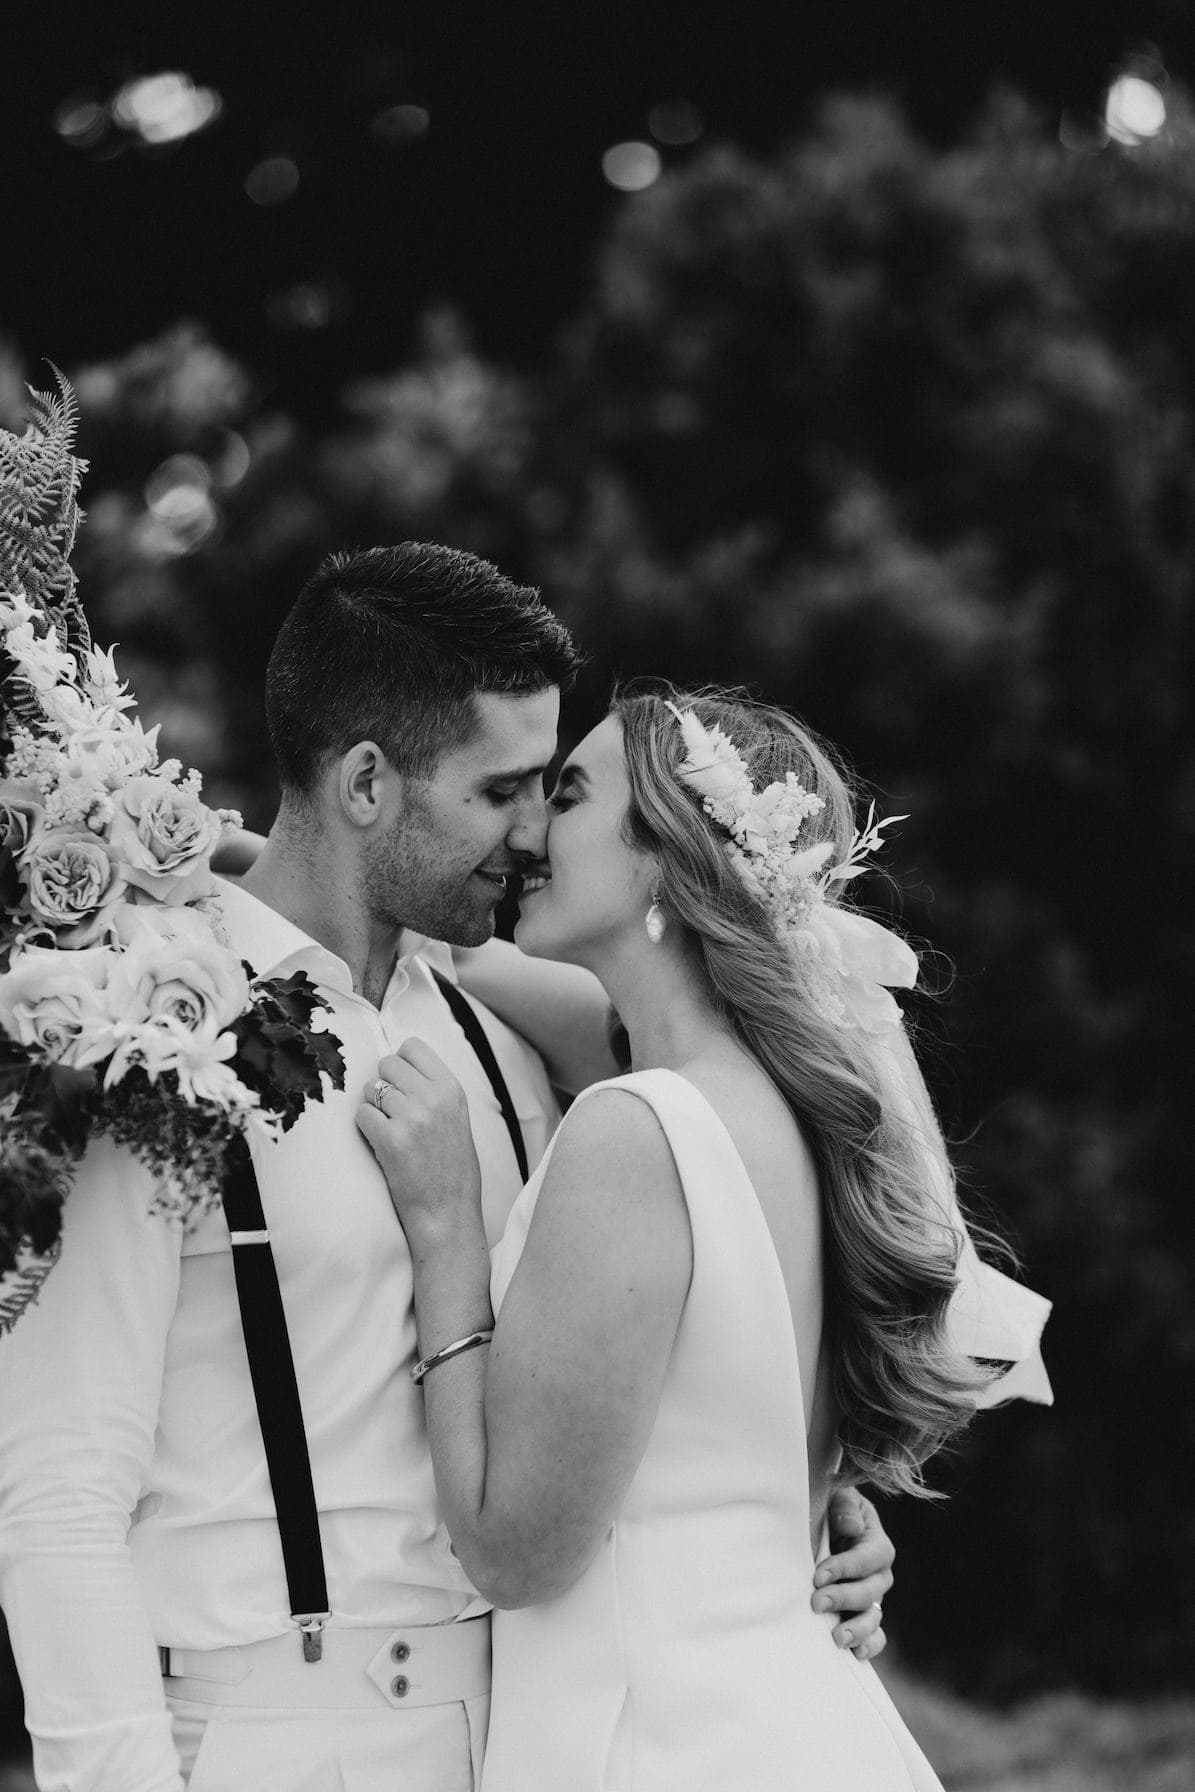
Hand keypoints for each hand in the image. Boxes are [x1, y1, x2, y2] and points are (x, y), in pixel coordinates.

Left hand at [355, 1040, 482, 1243]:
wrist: (447, 1213)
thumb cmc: (452, 1169)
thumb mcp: (458, 1119)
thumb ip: (435, 1091)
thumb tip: (402, 1067)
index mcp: (452, 1090)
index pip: (413, 1046)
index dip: (400, 1062)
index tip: (400, 1081)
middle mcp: (433, 1098)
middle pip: (387, 1063)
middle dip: (384, 1084)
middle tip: (392, 1110)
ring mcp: (411, 1118)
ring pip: (370, 1089)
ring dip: (373, 1107)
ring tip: (389, 1129)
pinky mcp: (389, 1139)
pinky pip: (361, 1114)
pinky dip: (366, 1127)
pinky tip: (381, 1143)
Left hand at [811, 1489, 893, 1660]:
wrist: (820, 1528)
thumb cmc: (829, 1510)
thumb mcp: (837, 1498)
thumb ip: (844, 1507)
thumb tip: (851, 1528)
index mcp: (875, 1543)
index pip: (869, 1558)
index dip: (846, 1567)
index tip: (818, 1575)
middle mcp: (878, 1574)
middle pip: (870, 1591)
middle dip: (844, 1598)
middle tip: (816, 1602)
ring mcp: (872, 1599)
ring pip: (874, 1618)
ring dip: (857, 1629)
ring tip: (836, 1638)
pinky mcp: (863, 1617)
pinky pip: (875, 1636)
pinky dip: (869, 1646)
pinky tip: (856, 1654)